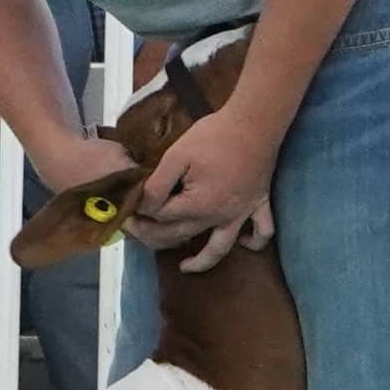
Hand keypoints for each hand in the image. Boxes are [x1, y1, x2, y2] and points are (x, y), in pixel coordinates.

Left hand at [127, 105, 287, 267]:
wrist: (254, 122)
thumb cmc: (214, 136)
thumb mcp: (176, 155)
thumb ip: (158, 184)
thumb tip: (145, 204)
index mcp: (198, 206)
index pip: (162, 216)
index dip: (141, 209)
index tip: (127, 204)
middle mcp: (219, 218)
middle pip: (181, 234)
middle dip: (152, 234)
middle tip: (134, 229)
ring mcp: (242, 214)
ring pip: (220, 248)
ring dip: (201, 262)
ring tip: (185, 267)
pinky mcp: (259, 203)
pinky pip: (262, 231)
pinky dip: (254, 242)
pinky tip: (244, 243)